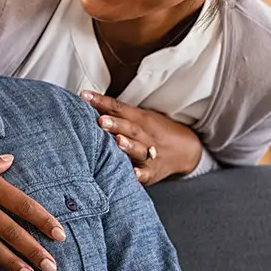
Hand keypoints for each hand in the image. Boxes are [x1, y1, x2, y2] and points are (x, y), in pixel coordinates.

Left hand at [81, 91, 202, 185]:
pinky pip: (146, 173)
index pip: (119, 108)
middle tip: (101, 121)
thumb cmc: (153, 132)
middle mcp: (145, 134)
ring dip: (128, 145)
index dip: (101, 102)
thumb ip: (116, 113)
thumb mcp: (139, 118)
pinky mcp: (153, 171)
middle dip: (115, 124)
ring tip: (118, 141)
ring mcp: (150, 153)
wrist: (186, 150)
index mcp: (140, 118)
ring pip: (139, 149)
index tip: (84, 96)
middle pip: (130, 127)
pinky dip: (140, 173)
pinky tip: (132, 173)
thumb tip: (86, 101)